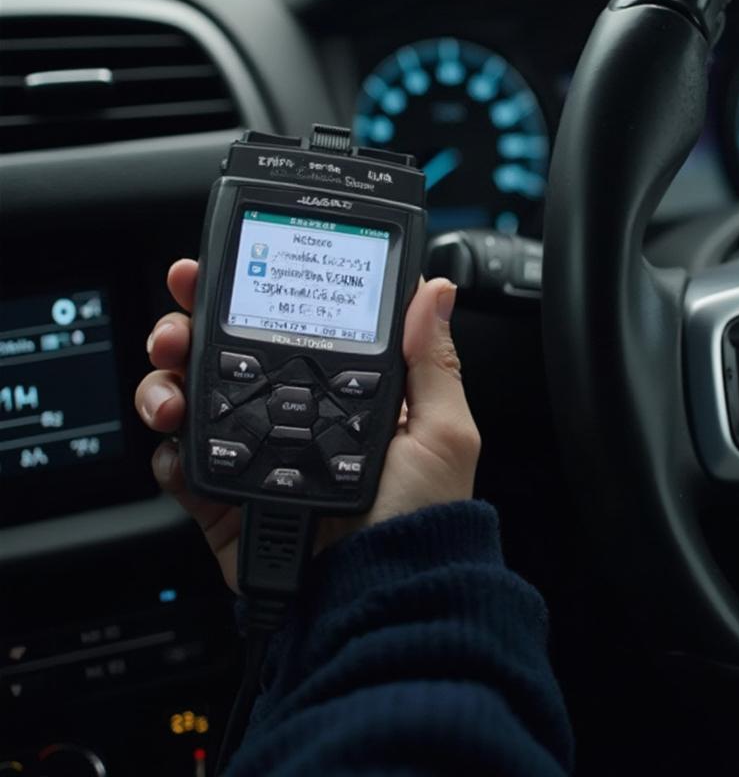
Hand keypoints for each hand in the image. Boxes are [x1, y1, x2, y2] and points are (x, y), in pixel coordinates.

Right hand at [135, 260, 479, 591]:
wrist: (379, 597)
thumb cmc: (423, 521)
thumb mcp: (442, 433)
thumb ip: (431, 361)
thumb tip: (435, 291)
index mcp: (344, 394)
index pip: (294, 327)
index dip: (258, 296)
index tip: (230, 269)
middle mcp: (295, 418)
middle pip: (229, 356)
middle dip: (193, 328)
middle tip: (179, 323)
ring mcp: (257, 456)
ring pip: (194, 400)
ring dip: (169, 382)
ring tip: (171, 387)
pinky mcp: (227, 499)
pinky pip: (182, 465)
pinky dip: (168, 448)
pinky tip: (176, 440)